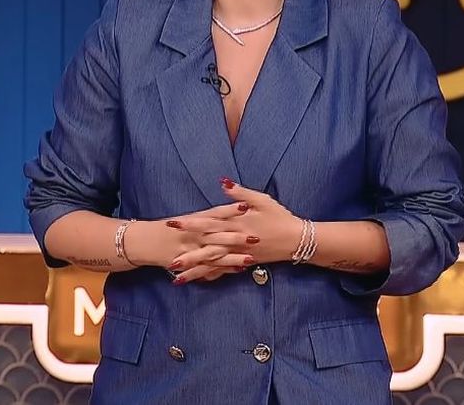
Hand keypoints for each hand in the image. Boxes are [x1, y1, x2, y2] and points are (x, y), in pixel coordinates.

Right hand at [125, 201, 250, 279]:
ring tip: (250, 259)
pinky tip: (237, 270)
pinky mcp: (187, 263)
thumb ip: (207, 215)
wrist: (143, 241)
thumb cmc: (168, 228)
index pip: (214, 213)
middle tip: (255, 237)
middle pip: (217, 235)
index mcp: (193, 220)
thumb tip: (224, 201)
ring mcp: (190, 250)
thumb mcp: (186, 218)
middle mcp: (192, 234)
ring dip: (232, 257)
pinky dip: (222, 269)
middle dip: (236, 237)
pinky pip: (207, 268)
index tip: (246, 206)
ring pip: (214, 254)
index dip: (230, 210)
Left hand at [166, 178, 303, 284]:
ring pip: (213, 263)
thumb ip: (240, 193)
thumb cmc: (280, 217)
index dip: (190, 223)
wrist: (296, 240)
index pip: (209, 223)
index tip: (173, 223)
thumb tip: (223, 182)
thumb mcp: (262, 200)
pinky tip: (198, 281)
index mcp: (236, 222)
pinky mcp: (244, 263)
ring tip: (176, 276)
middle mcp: (235, 240)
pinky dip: (211, 276)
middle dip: (186, 253)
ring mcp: (239, 254)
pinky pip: (225, 271)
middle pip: (206, 247)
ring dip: (195, 270)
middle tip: (166, 259)